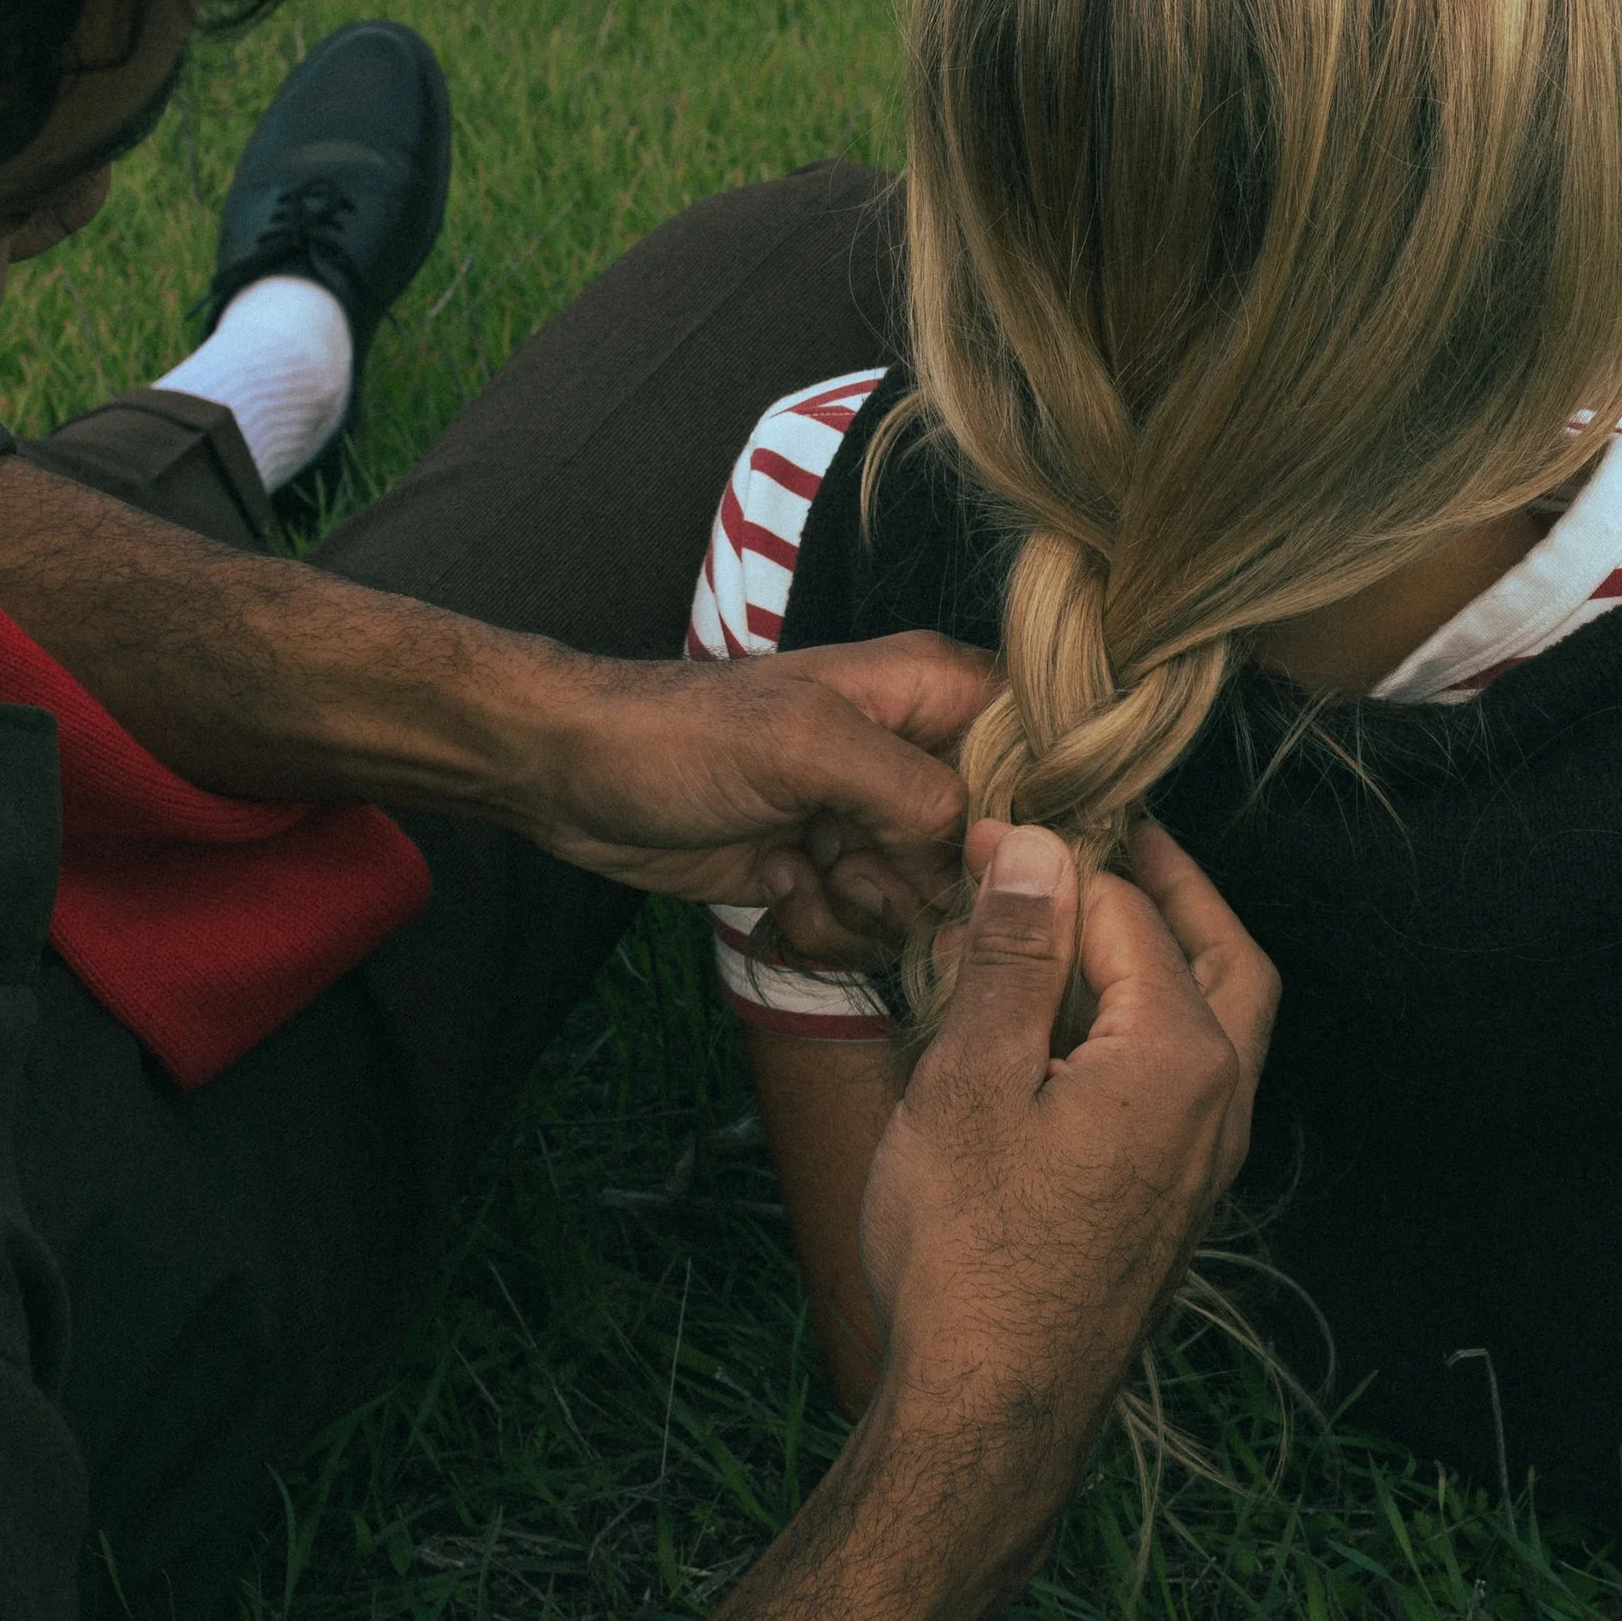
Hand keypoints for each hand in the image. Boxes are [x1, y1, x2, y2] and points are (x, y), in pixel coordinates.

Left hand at [503, 631, 993, 961]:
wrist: (576, 778)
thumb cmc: (682, 735)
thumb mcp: (806, 746)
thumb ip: (915, 792)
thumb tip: (980, 856)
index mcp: (934, 690)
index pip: (1045, 748)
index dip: (1034, 813)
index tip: (983, 853)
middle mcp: (920, 755)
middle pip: (995, 849)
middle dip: (927, 880)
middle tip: (853, 856)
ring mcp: (876, 820)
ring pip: (934, 903)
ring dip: (865, 908)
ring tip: (799, 861)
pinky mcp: (833, 874)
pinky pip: (873, 929)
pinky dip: (824, 925)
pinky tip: (775, 881)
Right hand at [855, 818, 1277, 1515]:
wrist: (992, 1411)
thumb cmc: (970, 1249)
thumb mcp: (973, 1079)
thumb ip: (1016, 956)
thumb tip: (1038, 849)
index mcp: (1181, 1057)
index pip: (1131, 913)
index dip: (1056, 862)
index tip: (990, 837)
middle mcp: (1218, 1105)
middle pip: (1226, 960)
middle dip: (1172, 891)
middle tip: (1113, 840)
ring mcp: (1204, 1163)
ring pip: (1216, 1024)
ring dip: (1167, 959)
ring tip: (1088, 923)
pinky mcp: (1174, 1204)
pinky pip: (1186, 1083)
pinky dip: (1149, 1027)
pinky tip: (1074, 1031)